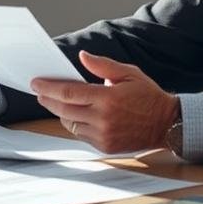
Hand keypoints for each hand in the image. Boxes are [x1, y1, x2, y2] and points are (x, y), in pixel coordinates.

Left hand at [31, 51, 179, 153]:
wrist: (166, 124)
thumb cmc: (148, 96)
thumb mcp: (128, 73)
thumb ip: (102, 65)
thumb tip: (82, 56)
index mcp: (107, 98)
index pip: (69, 93)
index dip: (48, 88)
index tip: (36, 83)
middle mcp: (103, 119)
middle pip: (64, 109)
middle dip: (48, 100)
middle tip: (40, 92)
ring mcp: (103, 135)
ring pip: (70, 124)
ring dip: (62, 112)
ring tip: (59, 102)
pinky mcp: (104, 146)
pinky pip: (80, 135)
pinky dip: (75, 124)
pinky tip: (77, 114)